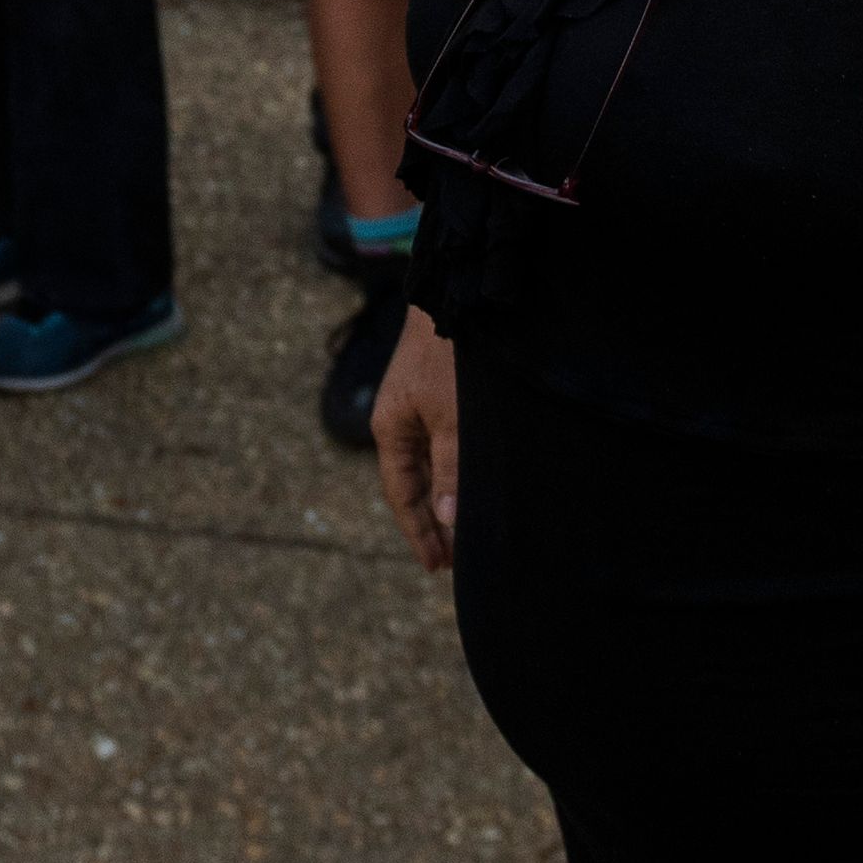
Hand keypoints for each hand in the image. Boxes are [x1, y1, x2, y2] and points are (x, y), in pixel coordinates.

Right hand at [371, 309, 457, 567]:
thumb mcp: (452, 420)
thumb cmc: (451, 356)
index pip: (403, 495)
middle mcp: (400, 421)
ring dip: (446, 498)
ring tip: (466, 531)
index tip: (437, 566)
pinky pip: (443, 446)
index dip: (420, 532)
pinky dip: (454, 472)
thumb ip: (450, 470)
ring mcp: (417, 407)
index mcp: (391, 429)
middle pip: (413, 484)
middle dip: (433, 522)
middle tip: (454, 560)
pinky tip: (471, 483)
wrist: (456, 297)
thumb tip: (447, 520)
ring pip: (430, 465)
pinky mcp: (438, 394)